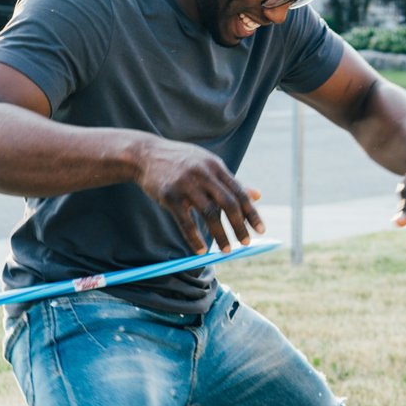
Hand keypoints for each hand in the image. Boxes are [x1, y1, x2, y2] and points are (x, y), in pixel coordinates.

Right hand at [136, 137, 263, 253]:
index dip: (251, 213)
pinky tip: (200, 251)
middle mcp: (204, 174)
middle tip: (246, 243)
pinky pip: (186, 221)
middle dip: (239, 226)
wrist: (145, 154)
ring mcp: (186, 184)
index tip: (261, 230)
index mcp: (216, 166)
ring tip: (226, 251)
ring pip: (210, 214)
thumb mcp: (208, 165)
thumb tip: (258, 195)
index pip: (239, 192)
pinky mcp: (170, 195)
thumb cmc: (181, 162)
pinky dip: (194, 238)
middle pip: (228, 203)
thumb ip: (231, 181)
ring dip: (220, 235)